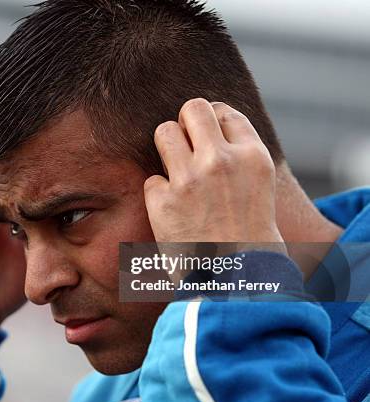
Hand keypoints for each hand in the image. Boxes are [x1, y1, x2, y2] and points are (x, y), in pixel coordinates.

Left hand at [144, 98, 283, 244]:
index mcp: (252, 156)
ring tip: (176, 173)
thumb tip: (211, 129)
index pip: (223, 112)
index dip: (212, 123)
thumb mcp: (260, 188)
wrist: (238, 283)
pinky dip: (158, 194)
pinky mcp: (162, 201)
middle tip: (186, 146)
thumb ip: (239, 156)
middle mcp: (221, 161)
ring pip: (164, 132)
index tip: (207, 139)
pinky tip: (173, 213)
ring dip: (167, 148)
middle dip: (186, 123)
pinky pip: (151, 179)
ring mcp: (189, 179)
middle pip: (193, 109)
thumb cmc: (250, 238)